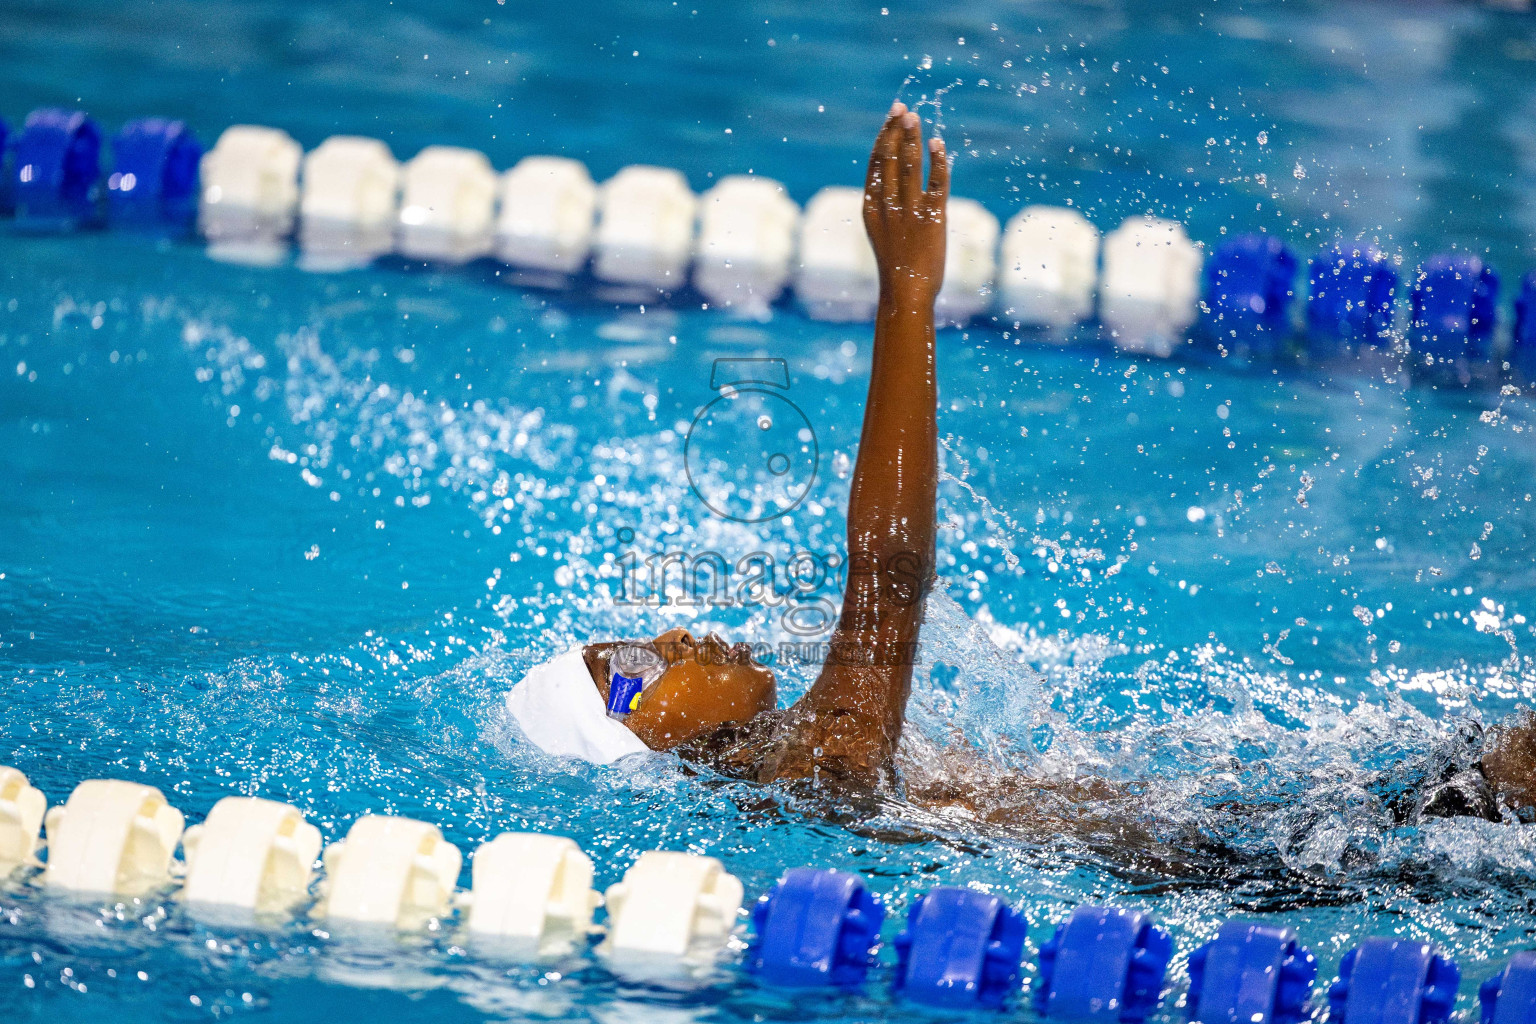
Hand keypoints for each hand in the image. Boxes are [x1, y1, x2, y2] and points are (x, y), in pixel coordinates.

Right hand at [862, 101, 948, 307]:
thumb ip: (885, 205)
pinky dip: (937, 162)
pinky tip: (938, 144)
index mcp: (871, 207)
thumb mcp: (882, 231)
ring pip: (910, 167)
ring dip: (913, 139)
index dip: (884, 137)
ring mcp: (909, 212)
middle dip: (896, 131)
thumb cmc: (896, 265)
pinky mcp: (931, 219)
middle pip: (891, 159)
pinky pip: (935, 184)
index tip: (892, 116)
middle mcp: (887, 206)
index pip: (876, 164)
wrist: (906, 293)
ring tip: (915, 117)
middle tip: (903, 109)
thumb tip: (895, 178)